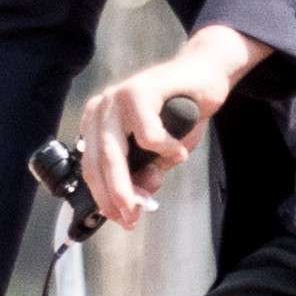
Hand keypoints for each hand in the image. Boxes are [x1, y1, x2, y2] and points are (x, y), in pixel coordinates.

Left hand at [76, 23, 273, 226]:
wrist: (204, 76)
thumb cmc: (179, 113)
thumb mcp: (159, 153)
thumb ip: (146, 172)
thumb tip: (138, 198)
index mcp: (97, 125)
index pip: (91, 169)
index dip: (104, 198)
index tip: (120, 219)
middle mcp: (100, 110)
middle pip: (98, 164)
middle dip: (113, 197)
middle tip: (130, 218)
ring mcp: (116, 99)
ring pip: (113, 154)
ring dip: (129, 183)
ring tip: (148, 196)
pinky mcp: (138, 91)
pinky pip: (147, 135)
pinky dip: (165, 150)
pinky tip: (179, 151)